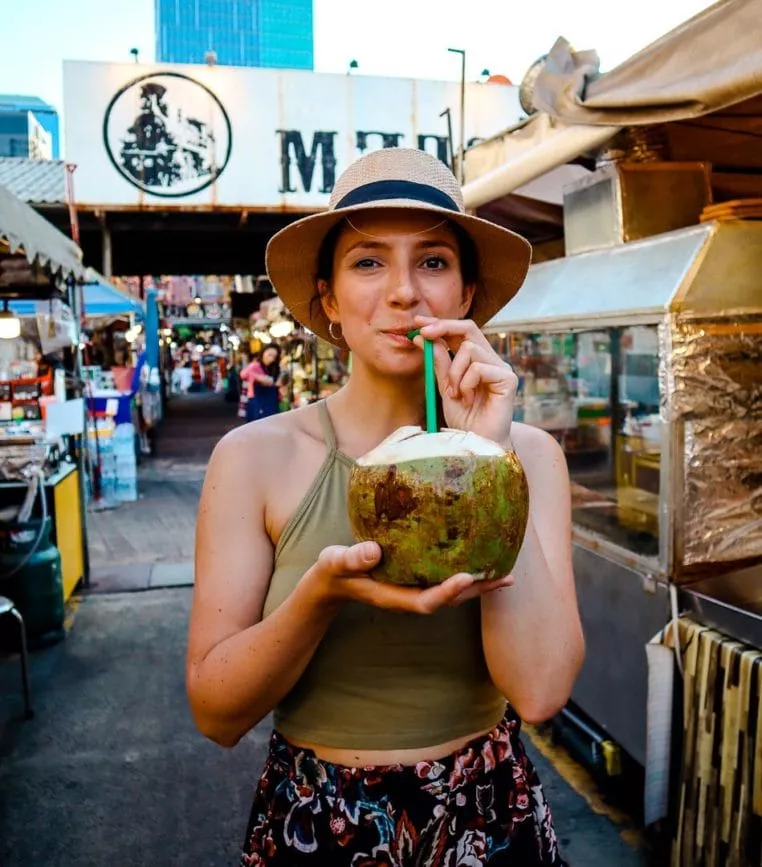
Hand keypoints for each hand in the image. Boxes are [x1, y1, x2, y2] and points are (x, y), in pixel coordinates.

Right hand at [305, 542, 512, 614]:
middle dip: (476, 590)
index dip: (448, 592)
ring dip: (478, 585)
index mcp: (392, 596)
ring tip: (506, 573)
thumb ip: (351, 559)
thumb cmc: (334, 570)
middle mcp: (408, 597)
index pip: (426, 601)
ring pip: (451, 592)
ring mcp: (413, 591)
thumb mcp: (335, 562)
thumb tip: (373, 550)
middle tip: (505, 577)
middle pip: (449, 600)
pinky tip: (482, 559)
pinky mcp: (415, 580)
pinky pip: (445, 578)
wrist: (333, 580)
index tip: (468, 576)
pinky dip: (466, 573)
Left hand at [413, 316, 517, 443]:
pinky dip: (466, 383)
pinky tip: (467, 399)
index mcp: (478, 360)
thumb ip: (437, 362)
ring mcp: (502, 369)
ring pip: (470, 350)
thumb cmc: (464, 419)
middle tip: (423, 333)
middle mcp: (492, 360)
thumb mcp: (444, 386)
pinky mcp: (508, 379)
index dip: (441, 324)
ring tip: (456, 394)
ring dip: (454, 372)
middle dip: (443, 327)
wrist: (477, 444)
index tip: (418, 323)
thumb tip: (421, 336)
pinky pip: (479, 368)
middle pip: (470, 328)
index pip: (462, 332)